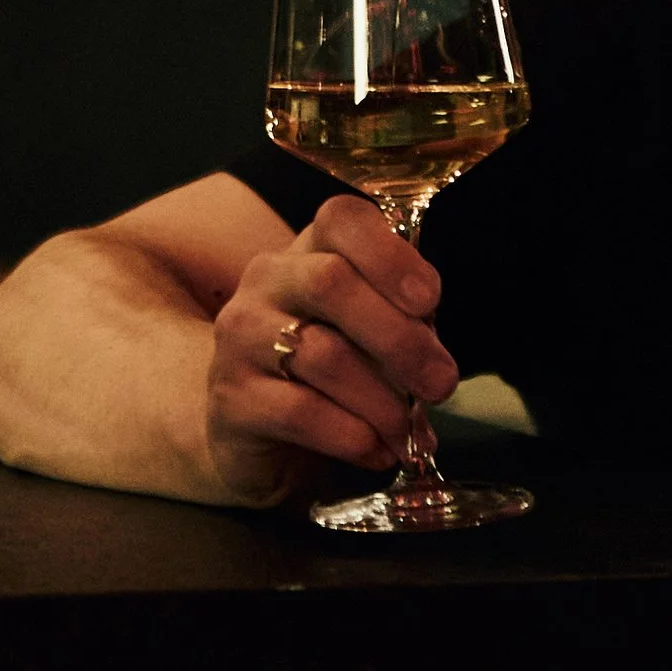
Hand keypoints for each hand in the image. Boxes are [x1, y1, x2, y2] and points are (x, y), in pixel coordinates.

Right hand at [207, 196, 460, 495]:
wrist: (256, 430)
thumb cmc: (330, 373)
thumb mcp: (369, 335)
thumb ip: (401, 325)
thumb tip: (435, 358)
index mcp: (308, 253)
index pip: (340, 219)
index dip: (390, 254)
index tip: (429, 300)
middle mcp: (264, 283)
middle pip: (329, 282)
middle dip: (399, 338)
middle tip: (440, 384)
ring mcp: (240, 338)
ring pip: (321, 355)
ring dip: (384, 403)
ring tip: (409, 434)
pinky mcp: (230, 398)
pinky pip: (301, 412)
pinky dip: (353, 437)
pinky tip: (374, 451)